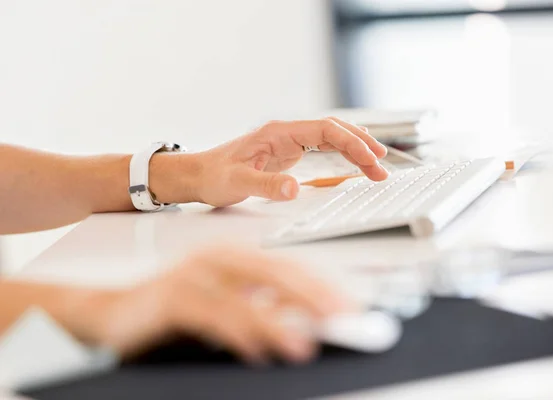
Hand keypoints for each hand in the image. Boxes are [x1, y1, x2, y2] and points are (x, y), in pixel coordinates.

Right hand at [72, 246, 352, 363]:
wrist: (112, 311)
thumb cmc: (174, 308)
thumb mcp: (225, 305)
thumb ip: (260, 307)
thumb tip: (306, 324)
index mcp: (235, 256)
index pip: (289, 267)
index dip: (322, 286)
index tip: (351, 307)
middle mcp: (217, 258)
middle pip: (274, 274)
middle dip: (312, 297)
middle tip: (342, 318)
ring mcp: (193, 274)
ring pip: (244, 295)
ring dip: (277, 322)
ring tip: (304, 344)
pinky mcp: (170, 297)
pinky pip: (210, 314)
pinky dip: (236, 332)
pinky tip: (256, 350)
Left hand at [191, 118, 388, 206]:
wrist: (198, 175)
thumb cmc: (214, 176)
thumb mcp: (238, 183)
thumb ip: (266, 185)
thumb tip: (295, 189)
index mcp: (278, 133)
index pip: (325, 130)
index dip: (351, 143)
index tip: (370, 159)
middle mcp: (287, 133)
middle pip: (334, 130)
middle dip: (361, 144)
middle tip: (382, 166)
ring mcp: (288, 142)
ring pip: (331, 137)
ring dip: (355, 148)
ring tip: (378, 164)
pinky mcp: (288, 153)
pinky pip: (322, 148)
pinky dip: (342, 153)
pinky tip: (354, 162)